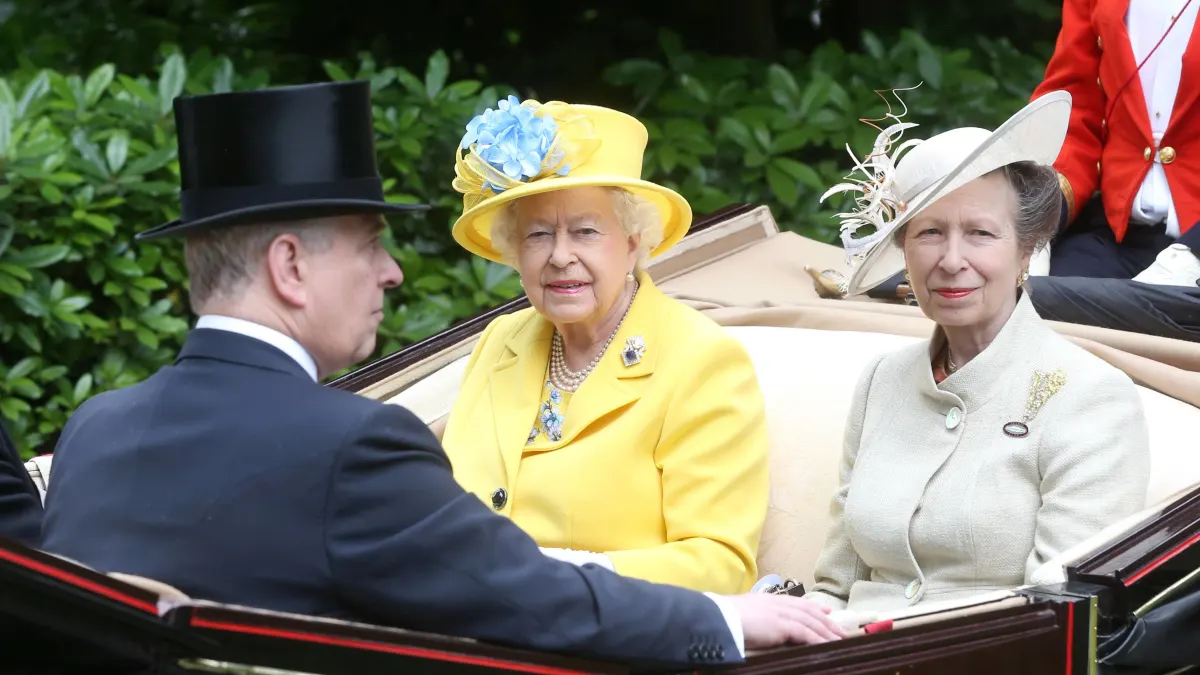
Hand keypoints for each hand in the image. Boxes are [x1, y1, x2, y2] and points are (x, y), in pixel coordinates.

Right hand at [728, 593, 845, 647]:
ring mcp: (781, 613)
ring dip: (827, 632)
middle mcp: (778, 603)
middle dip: (826, 621)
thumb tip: (761, 623)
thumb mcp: (745, 613)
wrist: (718, 618)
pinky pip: (805, 633)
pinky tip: (827, 645)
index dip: (813, 606)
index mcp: (769, 600)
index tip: (826, 609)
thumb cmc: (725, 617)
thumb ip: (758, 616)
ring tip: (839, 640)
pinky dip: (818, 639)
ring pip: (811, 622)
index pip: (797, 602)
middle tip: (840, 629)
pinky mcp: (781, 625)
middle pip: (809, 611)